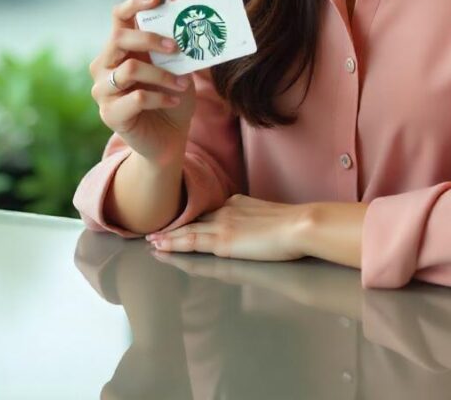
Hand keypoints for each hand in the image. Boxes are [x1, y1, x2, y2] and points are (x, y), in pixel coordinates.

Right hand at [88, 0, 195, 163]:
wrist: (168, 138)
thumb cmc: (172, 96)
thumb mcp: (177, 68)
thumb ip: (174, 50)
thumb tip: (190, 28)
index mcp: (120, 48)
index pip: (119, 17)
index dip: (135, 4)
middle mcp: (105, 65)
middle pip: (120, 39)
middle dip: (150, 39)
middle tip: (177, 47)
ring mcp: (103, 90)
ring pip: (130, 69)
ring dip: (163, 74)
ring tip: (184, 83)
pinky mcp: (110, 114)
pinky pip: (137, 97)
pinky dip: (161, 96)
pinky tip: (175, 100)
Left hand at [146, 194, 309, 262]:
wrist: (299, 225)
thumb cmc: (294, 223)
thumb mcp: (272, 215)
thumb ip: (258, 219)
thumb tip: (256, 226)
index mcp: (238, 203)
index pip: (210, 212)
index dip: (193, 218)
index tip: (181, 222)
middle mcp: (226, 210)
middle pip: (195, 219)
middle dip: (175, 226)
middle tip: (155, 231)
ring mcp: (223, 226)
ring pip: (187, 231)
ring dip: (168, 236)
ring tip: (151, 241)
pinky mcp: (222, 242)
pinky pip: (190, 243)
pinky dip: (172, 244)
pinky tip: (160, 247)